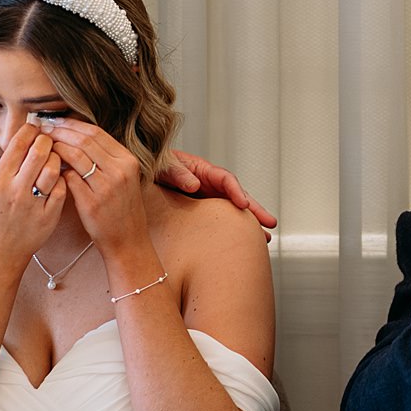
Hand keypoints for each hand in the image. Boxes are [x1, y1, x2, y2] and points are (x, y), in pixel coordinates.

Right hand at [0, 119, 70, 272]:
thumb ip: (8, 164)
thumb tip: (25, 135)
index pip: (19, 142)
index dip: (32, 130)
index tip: (36, 129)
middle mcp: (14, 190)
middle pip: (39, 151)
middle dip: (48, 141)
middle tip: (50, 141)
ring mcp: (32, 204)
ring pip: (53, 168)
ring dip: (58, 159)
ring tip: (55, 160)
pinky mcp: (48, 216)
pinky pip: (62, 188)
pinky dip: (62, 180)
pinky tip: (58, 180)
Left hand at [42, 117, 152, 250]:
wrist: (127, 240)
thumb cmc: (121, 208)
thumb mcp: (123, 177)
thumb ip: (105, 158)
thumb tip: (76, 136)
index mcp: (128, 160)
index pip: (96, 132)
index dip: (72, 124)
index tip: (55, 121)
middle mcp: (119, 170)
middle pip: (85, 140)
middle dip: (60, 131)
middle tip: (43, 129)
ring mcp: (106, 186)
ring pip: (76, 156)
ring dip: (56, 148)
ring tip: (43, 146)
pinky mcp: (92, 202)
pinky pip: (69, 178)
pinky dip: (57, 170)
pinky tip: (48, 168)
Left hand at [160, 149, 277, 236]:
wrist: (141, 179)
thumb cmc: (153, 168)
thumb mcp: (164, 166)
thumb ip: (177, 173)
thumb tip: (194, 184)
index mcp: (202, 171)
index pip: (226, 179)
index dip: (236, 191)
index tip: (244, 204)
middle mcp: (209, 185)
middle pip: (237, 197)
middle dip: (255, 210)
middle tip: (270, 223)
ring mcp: (207, 200)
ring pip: (232, 211)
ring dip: (249, 224)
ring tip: (265, 239)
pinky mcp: (201, 214)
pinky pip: (220, 221)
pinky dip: (233, 231)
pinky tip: (241, 244)